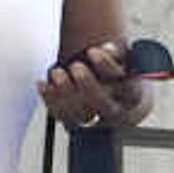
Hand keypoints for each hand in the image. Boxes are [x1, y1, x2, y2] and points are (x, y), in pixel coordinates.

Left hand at [38, 39, 152, 131]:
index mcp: (131, 93)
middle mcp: (115, 110)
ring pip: (81, 114)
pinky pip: (62, 117)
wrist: (116, 98)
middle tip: (75, 65)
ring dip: (65, 93)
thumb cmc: (117, 73)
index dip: (107, 67)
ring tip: (57, 72)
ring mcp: (96, 120)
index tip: (92, 51)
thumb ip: (116, 53)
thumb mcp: (123, 60)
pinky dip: (50, 101)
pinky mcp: (77, 124)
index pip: (124, 84)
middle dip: (88, 84)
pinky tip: (42, 84)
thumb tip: (107, 48)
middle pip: (103, 104)